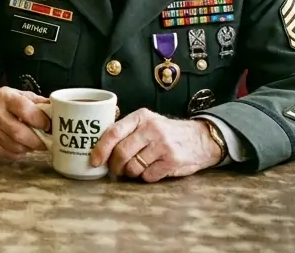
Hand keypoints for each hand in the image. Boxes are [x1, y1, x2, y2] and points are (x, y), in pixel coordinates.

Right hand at [0, 87, 49, 160]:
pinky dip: (19, 154)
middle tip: (46, 143)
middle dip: (37, 141)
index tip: (49, 126)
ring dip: (28, 148)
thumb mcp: (23, 96)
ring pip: (15, 146)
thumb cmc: (8, 104)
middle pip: (19, 133)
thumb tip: (59, 113)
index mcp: (6, 96)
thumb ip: (40, 104)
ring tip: (33, 143)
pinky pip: (8, 154)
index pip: (25, 110)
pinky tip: (21, 147)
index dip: (40, 121)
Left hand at [89, 109, 222, 181]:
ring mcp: (163, 146)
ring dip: (130, 172)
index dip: (101, 149)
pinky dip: (145, 177)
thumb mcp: (148, 122)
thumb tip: (98, 146)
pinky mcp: (172, 161)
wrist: (200, 139)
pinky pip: (148, 176)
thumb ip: (126, 129)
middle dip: (114, 166)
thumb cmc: (167, 132)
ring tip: (136, 167)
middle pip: (121, 153)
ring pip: (133, 167)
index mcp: (141, 117)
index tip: (94, 161)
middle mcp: (152, 129)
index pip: (114, 132)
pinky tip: (152, 169)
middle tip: (116, 169)